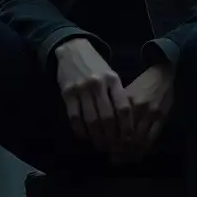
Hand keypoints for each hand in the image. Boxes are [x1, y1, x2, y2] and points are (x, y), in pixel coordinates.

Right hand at [55, 38, 133, 152]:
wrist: (72, 49)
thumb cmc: (96, 66)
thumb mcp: (111, 75)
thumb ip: (117, 95)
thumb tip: (125, 123)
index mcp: (113, 80)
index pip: (123, 108)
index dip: (126, 127)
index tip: (128, 140)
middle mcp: (98, 85)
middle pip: (107, 118)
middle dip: (112, 137)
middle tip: (113, 148)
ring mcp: (81, 89)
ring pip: (91, 120)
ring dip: (96, 137)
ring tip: (100, 146)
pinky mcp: (67, 93)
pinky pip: (74, 118)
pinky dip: (80, 130)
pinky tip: (85, 137)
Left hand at [111, 62, 174, 162]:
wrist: (164, 75)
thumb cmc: (141, 83)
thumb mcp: (125, 93)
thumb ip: (116, 108)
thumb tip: (104, 129)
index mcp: (124, 100)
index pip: (114, 127)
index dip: (108, 140)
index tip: (103, 147)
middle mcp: (137, 108)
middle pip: (125, 136)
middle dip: (118, 150)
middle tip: (113, 157)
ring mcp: (151, 114)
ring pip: (139, 140)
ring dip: (131, 152)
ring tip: (125, 158)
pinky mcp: (162, 118)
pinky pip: (152, 139)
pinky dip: (144, 149)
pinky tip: (138, 154)